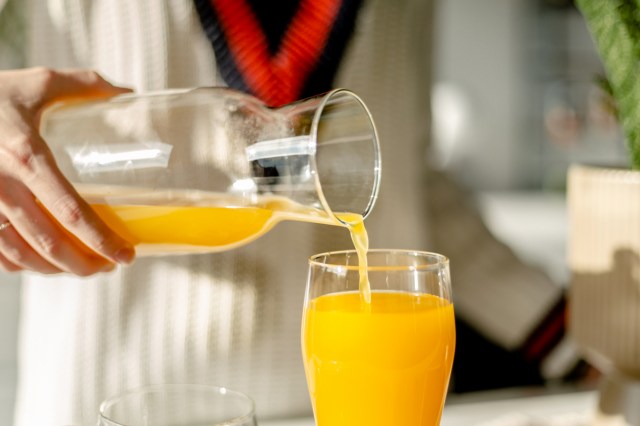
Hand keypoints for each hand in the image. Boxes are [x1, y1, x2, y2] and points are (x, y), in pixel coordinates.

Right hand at [0, 67, 134, 275]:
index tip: (127, 254)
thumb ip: (83, 84)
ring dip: (56, 269)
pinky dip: (22, 264)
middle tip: (111, 267)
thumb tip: (126, 91)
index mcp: (25, 155)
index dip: (102, 239)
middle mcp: (0, 186)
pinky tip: (43, 262)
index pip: (71, 211)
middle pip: (49, 243)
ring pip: (21, 254)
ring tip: (85, 267)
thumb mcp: (35, 82)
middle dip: (85, 264)